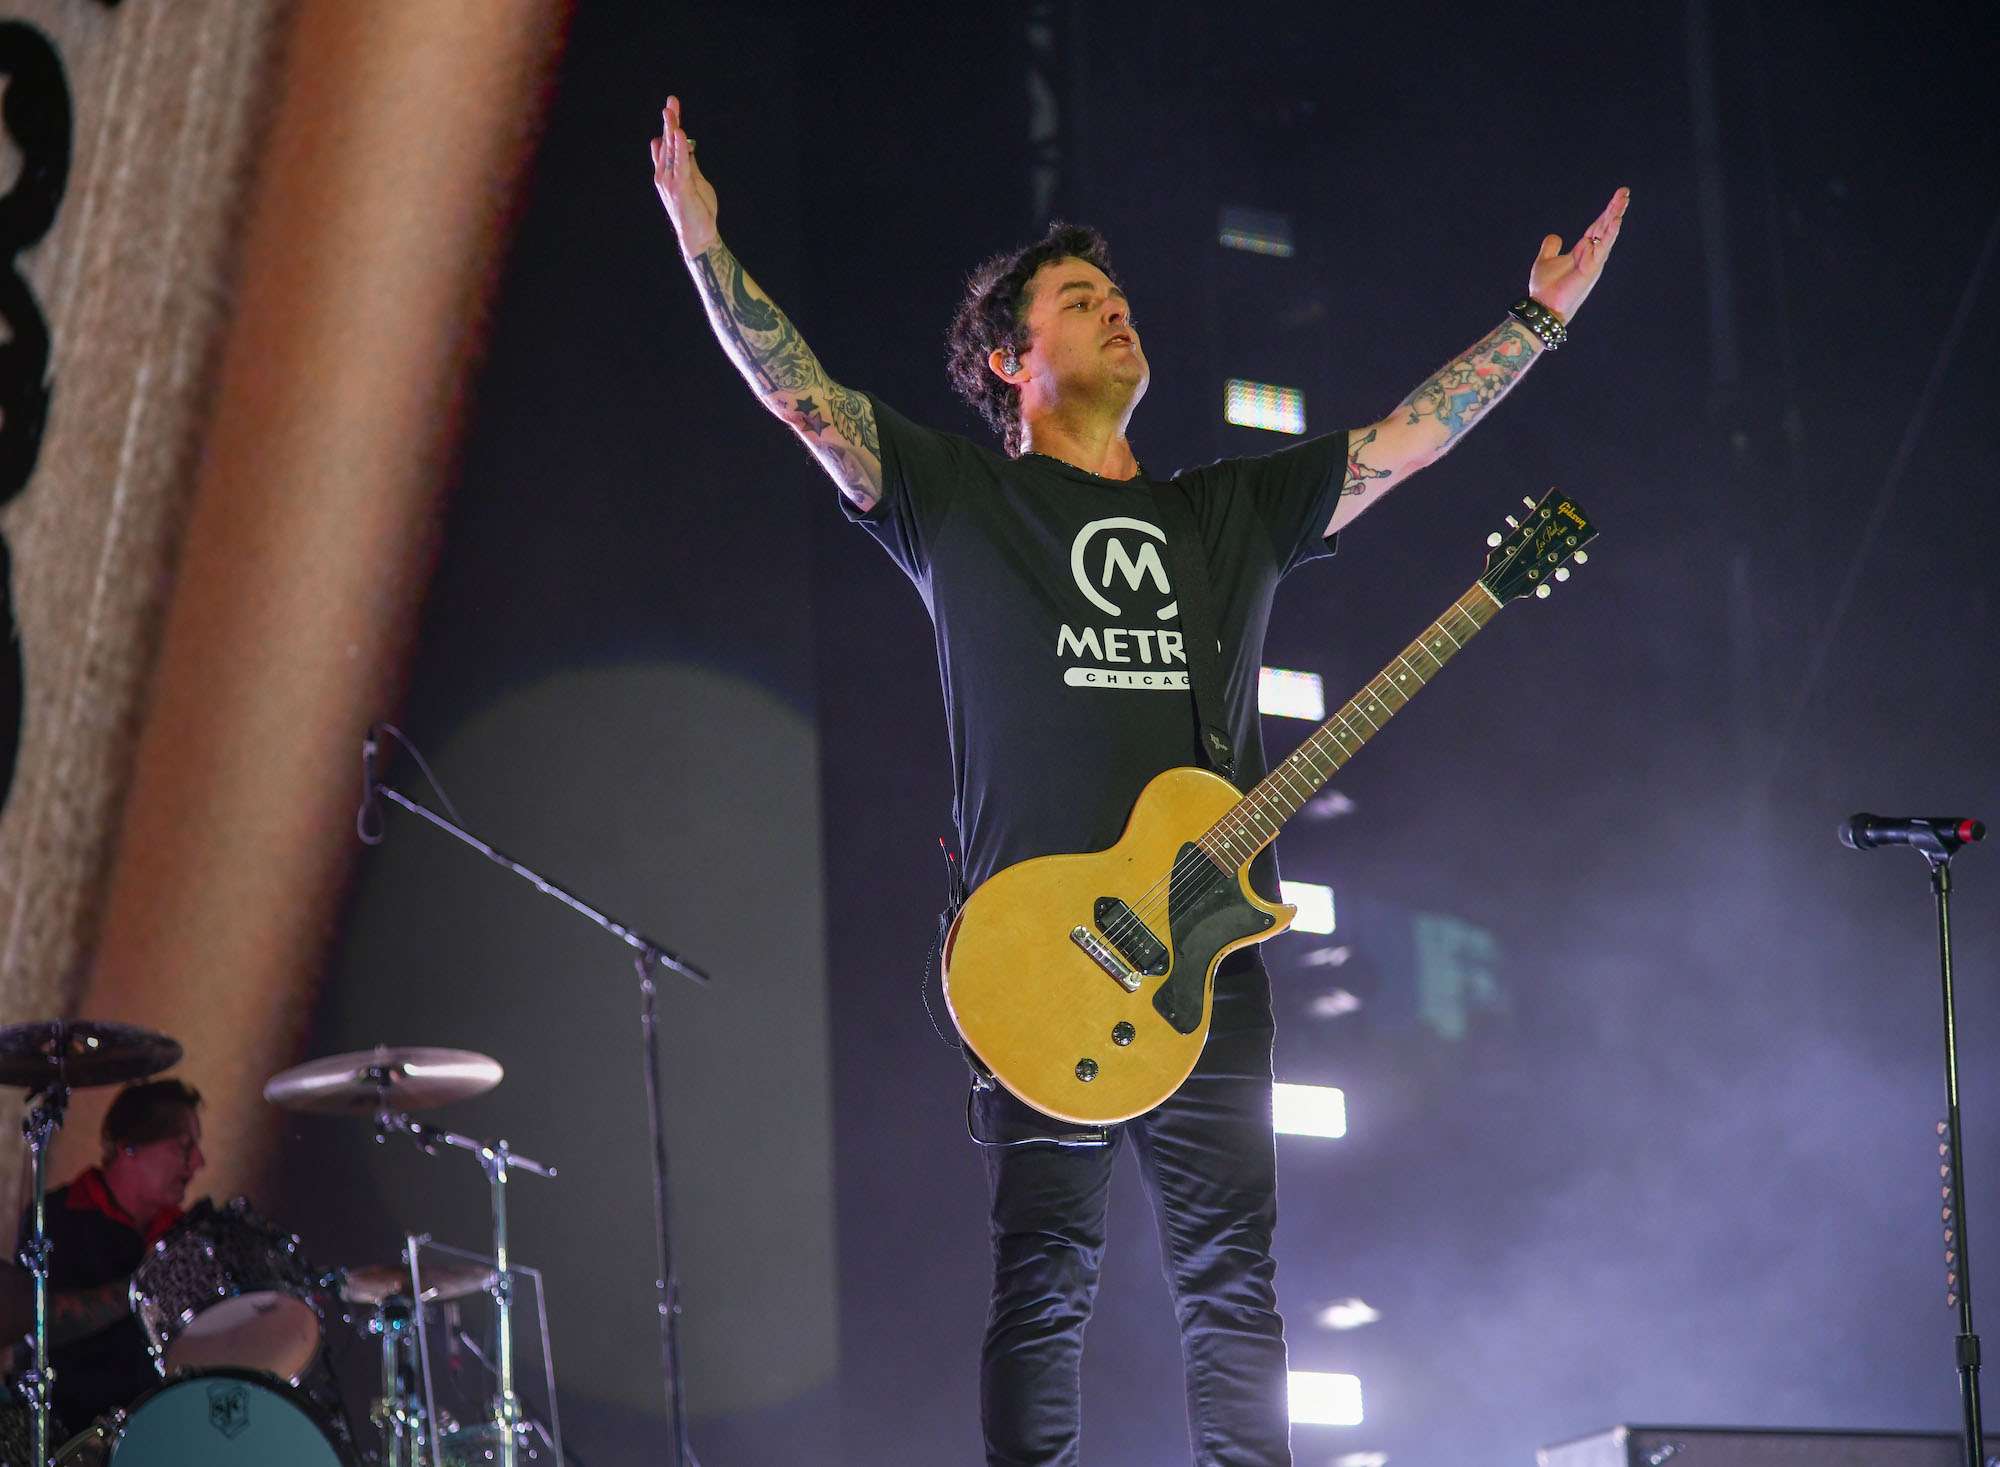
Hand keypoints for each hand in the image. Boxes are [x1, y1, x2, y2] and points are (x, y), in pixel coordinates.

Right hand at [652, 95, 717, 256]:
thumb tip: (687, 145)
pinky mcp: (680, 188)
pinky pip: (680, 164)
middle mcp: (664, 175)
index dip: (670, 125)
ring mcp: (670, 181)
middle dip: (669, 120)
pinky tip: (679, 133)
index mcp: (667, 173)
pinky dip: (679, 148)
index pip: (666, 144)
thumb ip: (690, 163)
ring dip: (671, 129)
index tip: (672, 106)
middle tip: (671, 101)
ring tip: (671, 111)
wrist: (699, 236)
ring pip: (671, 150)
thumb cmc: (698, 210)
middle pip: (666, 142)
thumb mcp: (695, 181)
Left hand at [1527, 186, 1629, 322]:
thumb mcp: (1545, 261)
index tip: (1618, 196)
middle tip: (1625, 192)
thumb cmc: (1545, 288)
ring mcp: (1593, 262)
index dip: (1606, 212)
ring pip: (1607, 235)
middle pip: (1606, 227)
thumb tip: (1555, 236)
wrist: (1542, 306)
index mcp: (1582, 250)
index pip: (1598, 226)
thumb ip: (1551, 248)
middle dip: (1615, 209)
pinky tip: (1615, 221)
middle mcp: (1591, 255)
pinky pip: (1602, 249)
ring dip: (1615, 217)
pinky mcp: (1591, 269)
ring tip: (1623, 201)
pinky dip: (1609, 235)